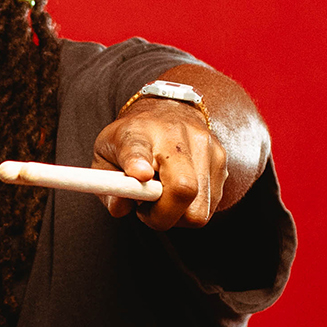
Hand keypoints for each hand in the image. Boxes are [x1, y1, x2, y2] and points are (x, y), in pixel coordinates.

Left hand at [93, 99, 228, 229]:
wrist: (168, 109)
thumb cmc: (132, 139)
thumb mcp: (105, 156)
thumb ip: (107, 185)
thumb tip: (121, 207)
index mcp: (137, 133)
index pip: (137, 148)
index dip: (138, 163)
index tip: (140, 174)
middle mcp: (175, 136)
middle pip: (183, 188)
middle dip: (163, 216)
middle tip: (146, 211)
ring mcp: (205, 146)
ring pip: (199, 208)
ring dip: (177, 215)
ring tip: (162, 198)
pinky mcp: (221, 159)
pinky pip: (210, 205)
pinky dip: (191, 208)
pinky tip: (177, 192)